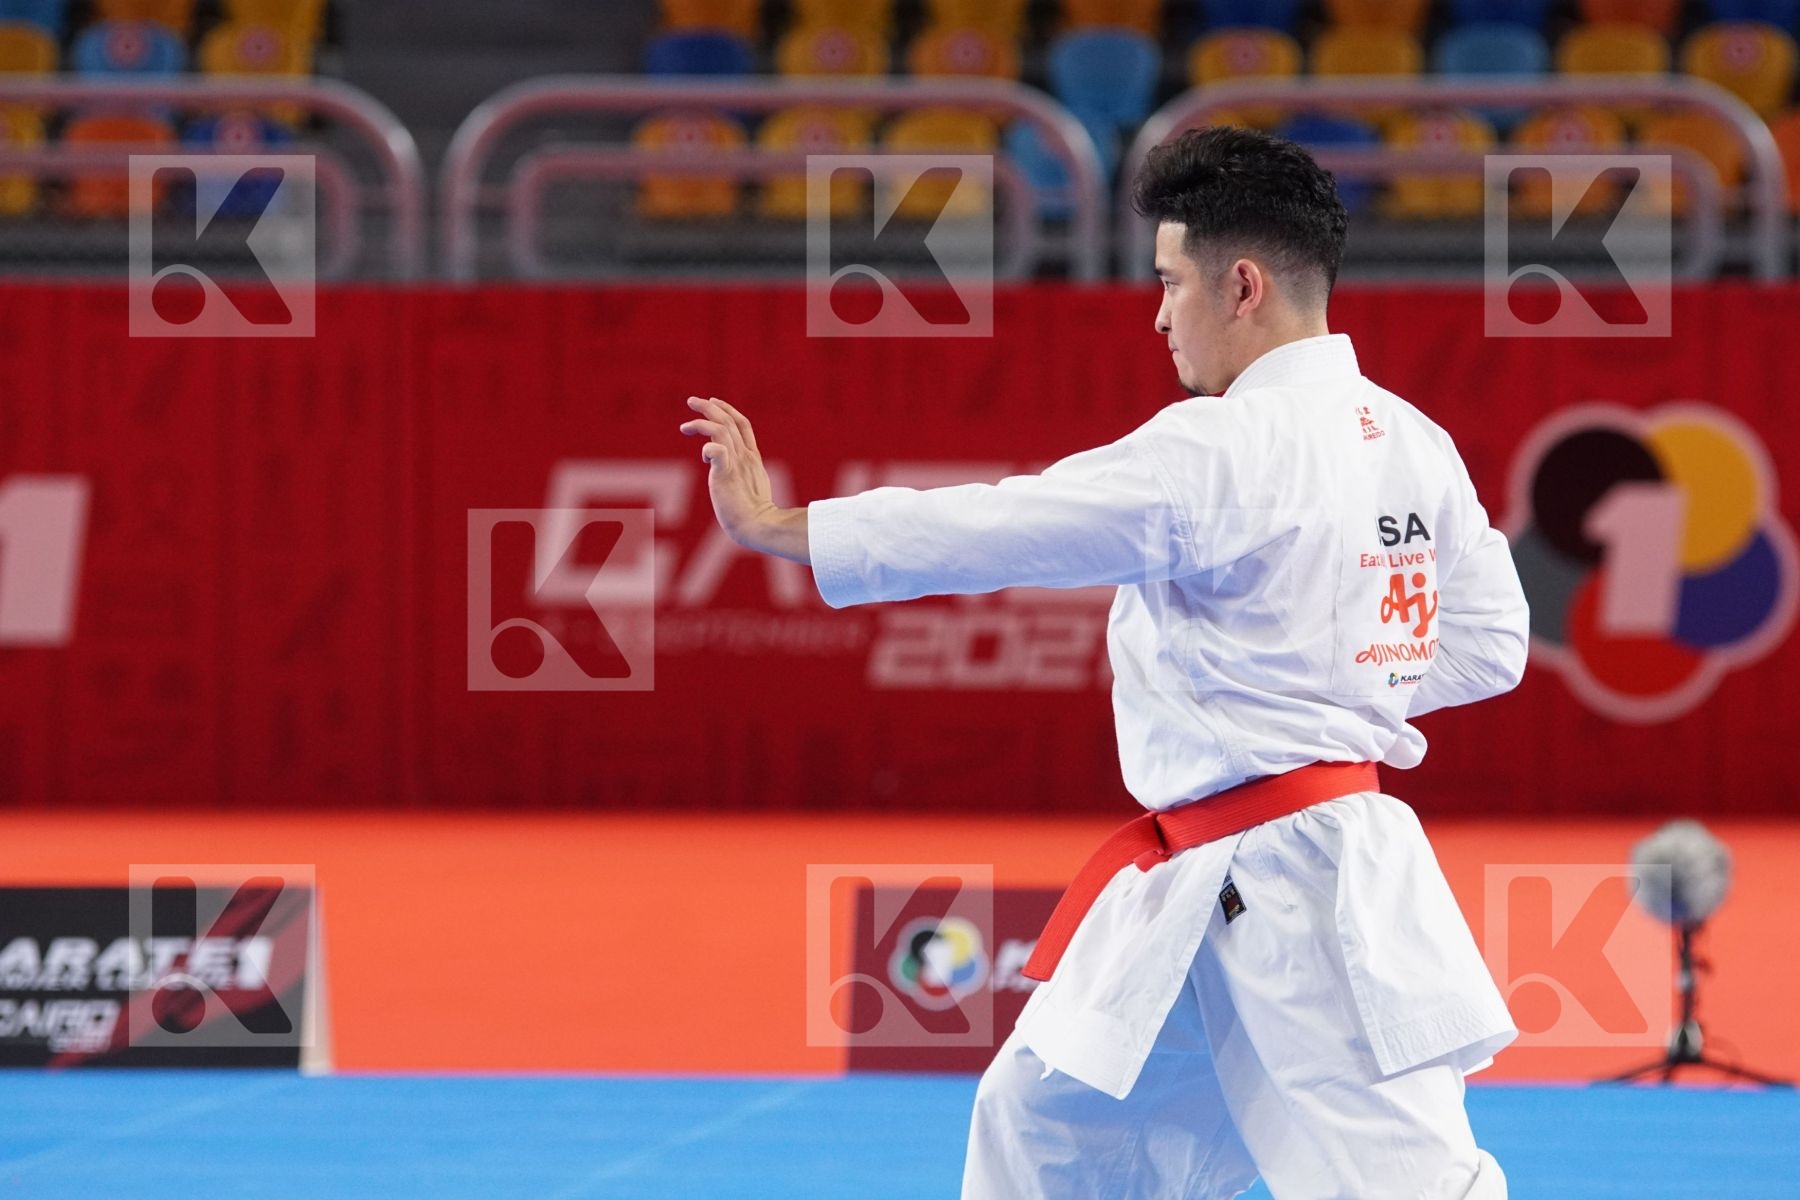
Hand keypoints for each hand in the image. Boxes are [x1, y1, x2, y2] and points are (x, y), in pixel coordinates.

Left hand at [678, 396, 809, 562]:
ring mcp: (736, 464)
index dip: (728, 410)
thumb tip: (730, 474)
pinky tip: (703, 454)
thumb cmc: (754, 514)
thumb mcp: (752, 486)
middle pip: (728, 421)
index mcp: (752, 457)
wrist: (758, 525)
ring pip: (720, 430)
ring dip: (701, 422)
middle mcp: (744, 456)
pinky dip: (708, 446)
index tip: (713, 401)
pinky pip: (716, 450)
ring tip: (685, 426)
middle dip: (709, 407)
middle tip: (691, 400)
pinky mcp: (726, 474)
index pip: (742, 424)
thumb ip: (743, 475)